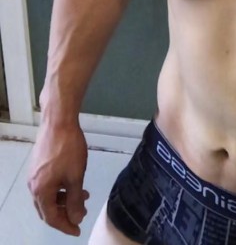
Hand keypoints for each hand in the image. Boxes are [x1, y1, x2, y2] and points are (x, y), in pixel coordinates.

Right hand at [27, 121, 89, 235]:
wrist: (58, 122)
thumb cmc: (68, 149)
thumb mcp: (76, 176)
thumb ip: (75, 200)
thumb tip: (76, 219)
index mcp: (41, 192)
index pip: (51, 217)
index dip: (65, 225)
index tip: (78, 230)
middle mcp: (33, 186)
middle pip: (47, 209)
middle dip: (65, 214)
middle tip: (82, 213)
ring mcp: (34, 175)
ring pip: (49, 196)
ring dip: (65, 199)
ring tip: (84, 195)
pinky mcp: (38, 165)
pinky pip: (48, 185)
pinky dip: (61, 188)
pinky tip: (74, 182)